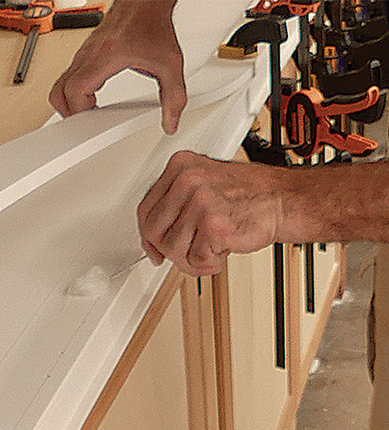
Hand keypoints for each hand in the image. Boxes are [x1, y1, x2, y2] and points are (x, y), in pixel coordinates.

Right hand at [49, 0, 186, 133]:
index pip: (75, 91)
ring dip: (68, 102)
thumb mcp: (169, 63)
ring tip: (87, 111)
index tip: (92, 121)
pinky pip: (68, 75)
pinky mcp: (85, 51)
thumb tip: (171, 122)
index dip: (79, 112)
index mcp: (106, 56)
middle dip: (69, 112)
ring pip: (60, 83)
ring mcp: (84, 52)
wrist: (147, 1)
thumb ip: (174, 96)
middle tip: (86, 121)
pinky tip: (90, 95)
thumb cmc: (153, 23)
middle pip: (59, 91)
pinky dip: (73, 90)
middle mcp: (90, 53)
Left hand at [137, 151, 283, 275]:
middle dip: (170, 249)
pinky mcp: (213, 224)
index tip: (154, 248)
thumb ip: (176, 204)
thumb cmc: (250, 195)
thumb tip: (152, 234)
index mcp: (180, 166)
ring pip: (173, 249)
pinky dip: (209, 263)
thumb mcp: (204, 185)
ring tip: (213, 246)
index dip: (148, 236)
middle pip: (154, 232)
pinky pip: (195, 260)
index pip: (145, 210)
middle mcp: (188, 180)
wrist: (285, 201)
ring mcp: (200, 201)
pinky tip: (224, 249)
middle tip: (189, 251)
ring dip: (193, 258)